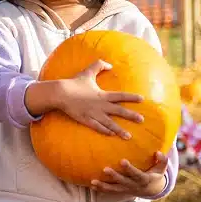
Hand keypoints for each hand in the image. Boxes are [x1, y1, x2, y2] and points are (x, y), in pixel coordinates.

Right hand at [29, 60, 144, 136]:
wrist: (60, 93)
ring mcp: (93, 114)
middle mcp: (100, 105)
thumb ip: (99, 65)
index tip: (142, 100)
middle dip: (131, 116)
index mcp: (103, 95)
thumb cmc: (74, 83)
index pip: (120, 96)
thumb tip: (110, 65)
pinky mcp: (85, 119)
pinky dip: (104, 131)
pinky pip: (97, 127)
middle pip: (119, 111)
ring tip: (128, 136)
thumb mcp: (87, 72)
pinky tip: (111, 135)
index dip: (131, 97)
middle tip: (142, 120)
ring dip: (119, 130)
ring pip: (109, 123)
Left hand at [91, 151, 167, 197]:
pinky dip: (101, 189)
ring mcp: (126, 189)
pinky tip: (91, 185)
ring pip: (114, 189)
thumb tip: (159, 152)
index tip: (122, 161)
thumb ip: (162, 161)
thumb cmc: (155, 174)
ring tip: (93, 181)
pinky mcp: (121, 191)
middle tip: (105, 169)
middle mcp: (134, 185)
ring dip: (103, 186)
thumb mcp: (161, 169)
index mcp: (144, 179)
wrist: (152, 190)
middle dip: (114, 176)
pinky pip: (110, 192)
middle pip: (123, 181)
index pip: (136, 174)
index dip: (129, 168)